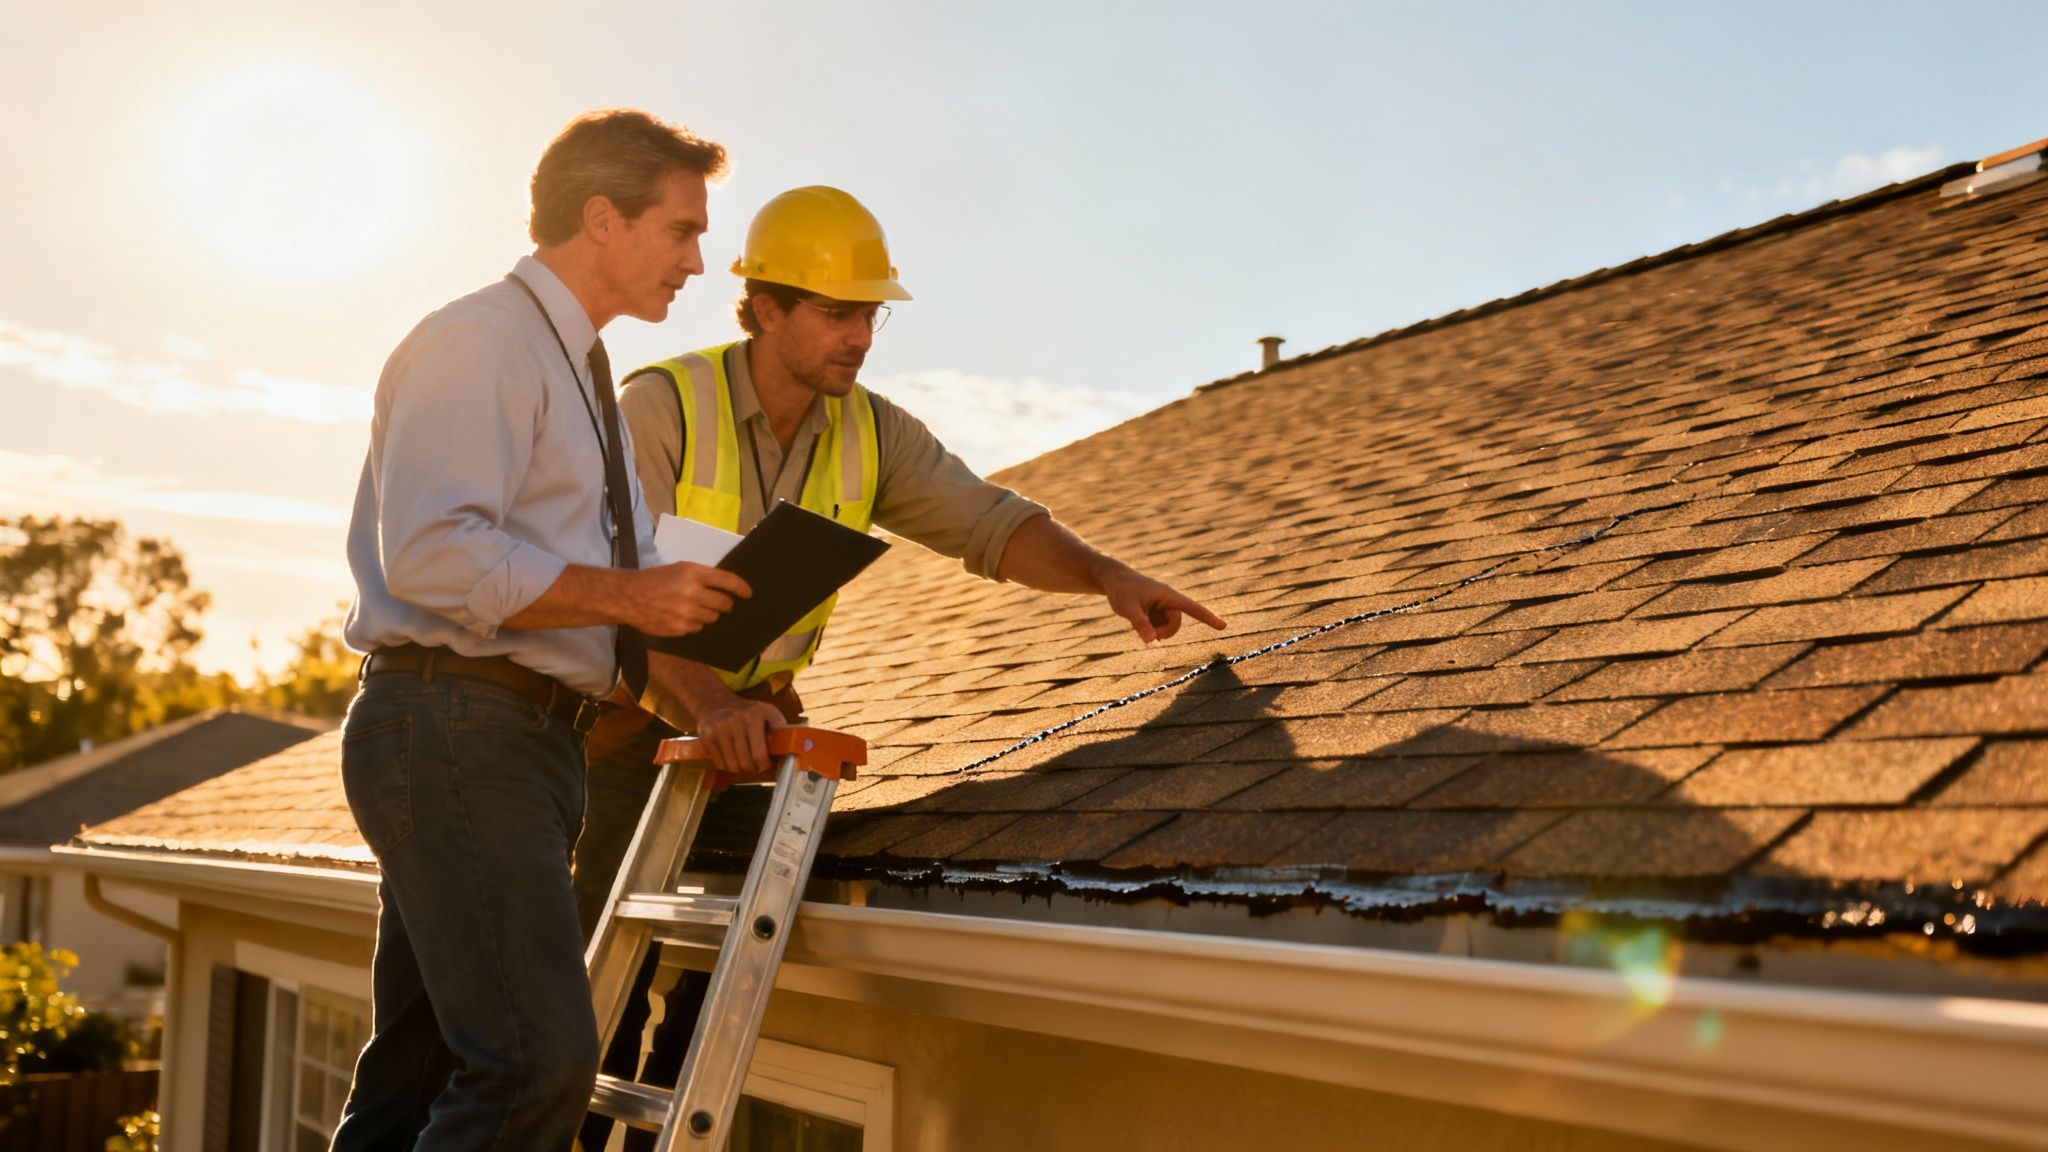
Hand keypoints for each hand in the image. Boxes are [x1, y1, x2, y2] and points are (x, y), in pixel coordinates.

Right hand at [623, 562, 750, 636]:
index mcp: (694, 573)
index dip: (741, 588)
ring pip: (712, 617)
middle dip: (725, 604)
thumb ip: (701, 577)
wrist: (629, 597)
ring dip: (708, 614)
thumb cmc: (654, 580)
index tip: (748, 594)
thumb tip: (724, 588)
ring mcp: (687, 613)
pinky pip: (698, 628)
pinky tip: (681, 616)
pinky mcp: (680, 628)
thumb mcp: (679, 569)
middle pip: (724, 603)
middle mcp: (693, 593)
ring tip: (693, 608)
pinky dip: (694, 623)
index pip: (728, 581)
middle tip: (721, 603)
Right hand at [691, 693, 787, 776]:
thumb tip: (791, 747)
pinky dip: (726, 765)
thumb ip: (780, 728)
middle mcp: (735, 721)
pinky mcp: (706, 737)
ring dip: (739, 768)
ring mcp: (718, 729)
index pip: (759, 753)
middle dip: (752, 767)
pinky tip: (730, 757)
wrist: (715, 701)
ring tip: (742, 760)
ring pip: (732, 765)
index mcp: (753, 716)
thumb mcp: (768, 712)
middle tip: (754, 764)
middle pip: (745, 762)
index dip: (764, 764)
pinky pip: (719, 763)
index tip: (765, 765)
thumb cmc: (747, 712)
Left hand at [1099, 566, 1226, 642]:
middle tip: (1147, 634)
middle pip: (1175, 624)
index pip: (1192, 608)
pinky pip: (1159, 625)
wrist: (1113, 579)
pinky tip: (1138, 620)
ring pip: (1167, 627)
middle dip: (1164, 633)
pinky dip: (1150, 628)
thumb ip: (1140, 624)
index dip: (1208, 617)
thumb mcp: (1127, 608)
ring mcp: (1162, 606)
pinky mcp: (1156, 610)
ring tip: (1138, 622)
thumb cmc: (1121, 590)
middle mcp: (1168, 600)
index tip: (1224, 626)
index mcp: (1168, 595)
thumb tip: (1151, 641)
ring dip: (1155, 630)